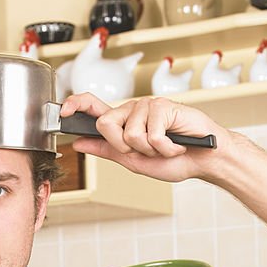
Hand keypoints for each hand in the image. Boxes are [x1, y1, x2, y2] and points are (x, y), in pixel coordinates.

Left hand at [60, 94, 228, 182]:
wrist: (202, 161)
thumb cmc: (173, 160)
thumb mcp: (133, 160)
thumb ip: (107, 150)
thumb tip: (79, 143)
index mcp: (123, 122)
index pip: (93, 106)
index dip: (76, 105)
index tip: (64, 111)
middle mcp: (132, 110)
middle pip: (106, 125)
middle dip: (124, 147)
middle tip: (146, 151)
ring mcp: (147, 106)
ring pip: (130, 134)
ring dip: (150, 150)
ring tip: (165, 147)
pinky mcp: (163, 106)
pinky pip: (152, 135)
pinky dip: (165, 148)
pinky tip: (175, 143)